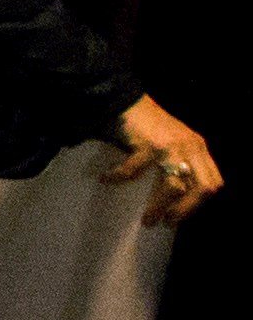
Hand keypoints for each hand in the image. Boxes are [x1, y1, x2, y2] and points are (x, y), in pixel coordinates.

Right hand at [105, 97, 221, 226]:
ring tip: (146, 219)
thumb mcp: (172, 141)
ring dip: (160, 206)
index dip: (199, 202)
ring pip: (175, 186)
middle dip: (186, 210)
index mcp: (198, 148)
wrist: (122, 97)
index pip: (213, 182)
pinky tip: (107, 179)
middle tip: (167, 222)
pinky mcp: (149, 144)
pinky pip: (135, 170)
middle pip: (202, 188)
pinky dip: (120, 178)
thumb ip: (178, 159)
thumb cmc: (143, 123)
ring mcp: (171, 146)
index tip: (180, 214)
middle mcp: (191, 147)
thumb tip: (172, 194)